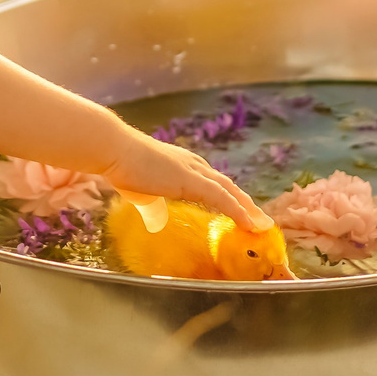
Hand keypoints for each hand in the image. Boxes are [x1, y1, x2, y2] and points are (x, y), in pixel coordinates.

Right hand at [105, 137, 268, 230]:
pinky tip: (249, 224)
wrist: (114, 150)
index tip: (240, 212)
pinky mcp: (192, 179)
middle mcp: (194, 165)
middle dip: (245, 204)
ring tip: (262, 225)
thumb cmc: (122, 167)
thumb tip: (154, 216)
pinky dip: (238, 211)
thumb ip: (152, 204)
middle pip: (228, 187)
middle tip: (260, 221)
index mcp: (184, 166)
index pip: (214, 184)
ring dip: (248, 209)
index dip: (229, 199)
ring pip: (230, 191)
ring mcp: (194, 171)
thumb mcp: (142, 191)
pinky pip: (222, 198)